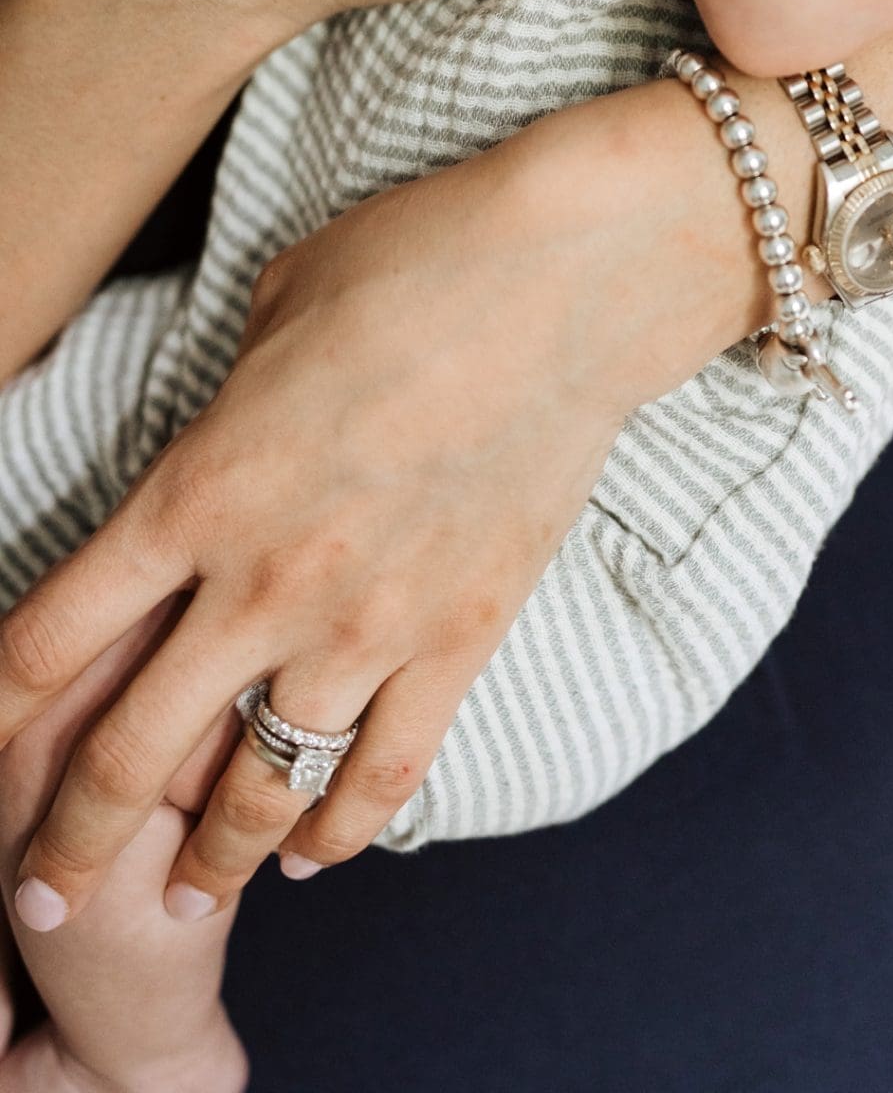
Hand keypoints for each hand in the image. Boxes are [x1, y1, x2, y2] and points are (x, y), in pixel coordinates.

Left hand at [0, 117, 646, 926]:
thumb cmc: (417, 260)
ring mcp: (367, 623)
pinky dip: (340, 832)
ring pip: (259, 789)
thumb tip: (225, 431)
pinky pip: (385, 775)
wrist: (570, 280)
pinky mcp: (462, 637)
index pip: (50, 638)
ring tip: (185, 898)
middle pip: (130, 754)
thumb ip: (230, 404)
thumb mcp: (275, 308)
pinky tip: (314, 858)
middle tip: (38, 900)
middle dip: (69, 846)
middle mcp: (264, 580)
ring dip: (211, 860)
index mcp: (197, 489)